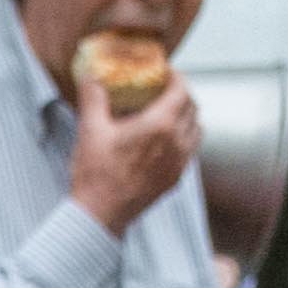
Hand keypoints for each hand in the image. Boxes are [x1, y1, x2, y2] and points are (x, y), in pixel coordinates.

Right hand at [62, 60, 200, 232]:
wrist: (101, 215)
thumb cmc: (96, 173)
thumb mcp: (90, 130)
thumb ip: (94, 97)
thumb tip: (91, 75)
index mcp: (160, 125)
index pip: (181, 91)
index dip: (176, 77)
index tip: (165, 72)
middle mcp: (177, 142)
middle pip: (192, 107)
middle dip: (181, 94)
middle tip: (164, 90)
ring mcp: (179, 163)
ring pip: (196, 129)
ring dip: (186, 116)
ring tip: (167, 113)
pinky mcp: (175, 178)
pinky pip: (190, 150)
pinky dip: (184, 138)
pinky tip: (165, 140)